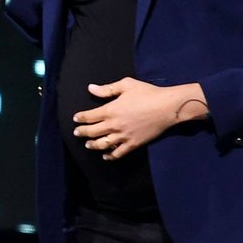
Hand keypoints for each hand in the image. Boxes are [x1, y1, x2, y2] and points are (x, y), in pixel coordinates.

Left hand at [72, 78, 208, 159]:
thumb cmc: (147, 93)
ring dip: (93, 145)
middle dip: (82, 132)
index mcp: (111, 110)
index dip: (81, 118)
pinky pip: (118, 153)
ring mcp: (123, 136)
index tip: (75, 119)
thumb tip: (90, 88)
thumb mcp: (126, 85)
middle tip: (76, 133)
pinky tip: (106, 156)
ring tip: (88, 145)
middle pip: (93, 132)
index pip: (90, 116)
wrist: (166, 107)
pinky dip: (110, 156)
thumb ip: (107, 89)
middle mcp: (114, 125)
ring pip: (103, 144)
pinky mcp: (133, 144)